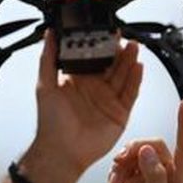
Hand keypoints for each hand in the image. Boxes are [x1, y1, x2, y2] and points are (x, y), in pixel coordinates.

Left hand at [31, 31, 144, 174]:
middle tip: (123, 37)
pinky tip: (138, 68)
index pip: (92, 57)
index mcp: (78, 80)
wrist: (62, 151)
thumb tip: (49, 35)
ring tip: (133, 47)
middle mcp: (95, 88)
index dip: (99, 44)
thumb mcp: (45, 84)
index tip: (104, 32)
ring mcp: (109, 100)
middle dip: (118, 50)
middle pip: (111, 64)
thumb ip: (48, 58)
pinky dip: (136, 80)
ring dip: (129, 61)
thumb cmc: (51, 124)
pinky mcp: (120, 112)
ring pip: (123, 75)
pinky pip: (131, 93)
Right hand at [108, 97, 182, 182]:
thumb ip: (153, 175)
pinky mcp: (136, 179)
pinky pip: (126, 162)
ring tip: (114, 178)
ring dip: (123, 162)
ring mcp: (152, 176)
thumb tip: (146, 150)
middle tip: (121, 161)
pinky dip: (116, 170)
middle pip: (153, 145)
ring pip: (137, 151)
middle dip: (135, 150)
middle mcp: (170, 176)